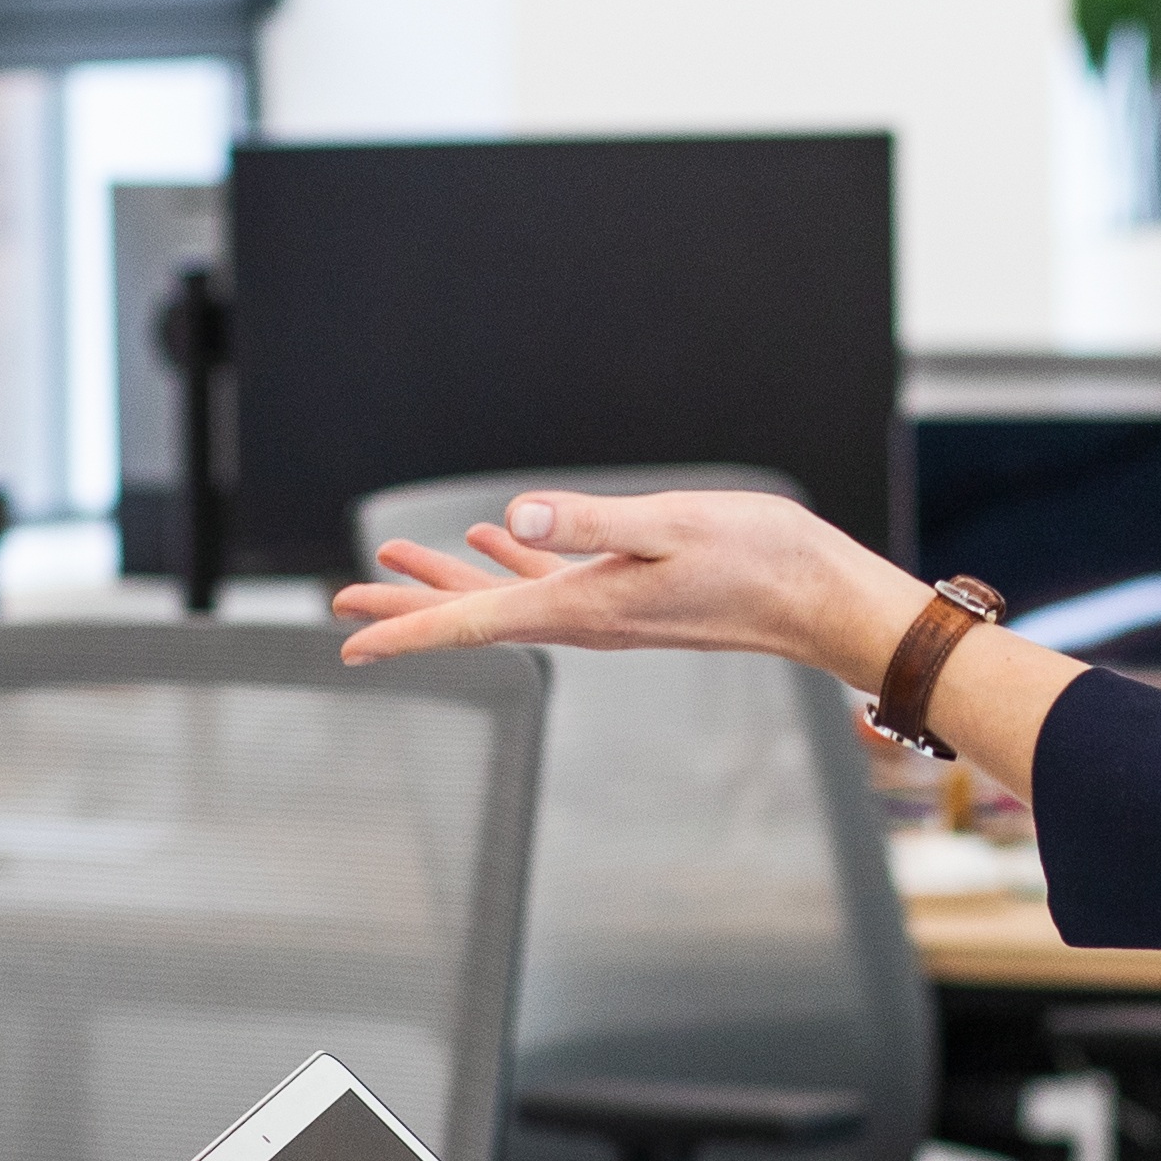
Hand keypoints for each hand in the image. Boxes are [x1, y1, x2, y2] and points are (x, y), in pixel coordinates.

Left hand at [332, 488, 909, 680]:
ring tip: (390, 563)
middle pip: (471, 619)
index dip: (406, 630)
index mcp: (581, 608)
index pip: (472, 625)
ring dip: (445, 582)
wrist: (819, 599)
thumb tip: (513, 518)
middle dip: (405, 607)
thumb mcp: (670, 527)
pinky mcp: (627, 594)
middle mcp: (583, 620)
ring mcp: (604, 610)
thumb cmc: (758, 561)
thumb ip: (590, 523)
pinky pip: (546, 584)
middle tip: (341, 599)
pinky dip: (508, 564)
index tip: (349, 642)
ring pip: (501, 601)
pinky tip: (493, 540)